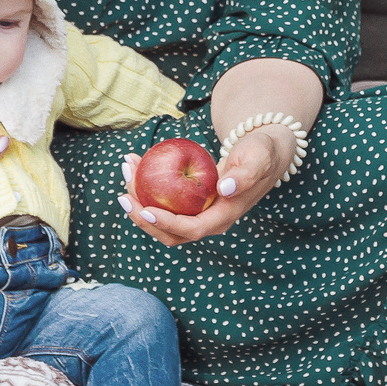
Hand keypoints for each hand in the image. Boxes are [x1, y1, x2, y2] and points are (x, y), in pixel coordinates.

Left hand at [115, 125, 297, 246]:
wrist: (263, 153)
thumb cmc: (260, 152)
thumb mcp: (257, 158)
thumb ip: (245, 174)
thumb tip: (225, 189)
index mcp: (225, 216)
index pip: (192, 229)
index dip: (166, 223)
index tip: (144, 208)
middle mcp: (209, 222)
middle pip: (170, 233)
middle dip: (142, 217)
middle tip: (123, 193)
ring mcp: (199, 215)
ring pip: (162, 221)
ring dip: (139, 202)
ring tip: (126, 170)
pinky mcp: (190, 205)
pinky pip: (164, 205)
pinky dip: (146, 190)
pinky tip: (136, 166)